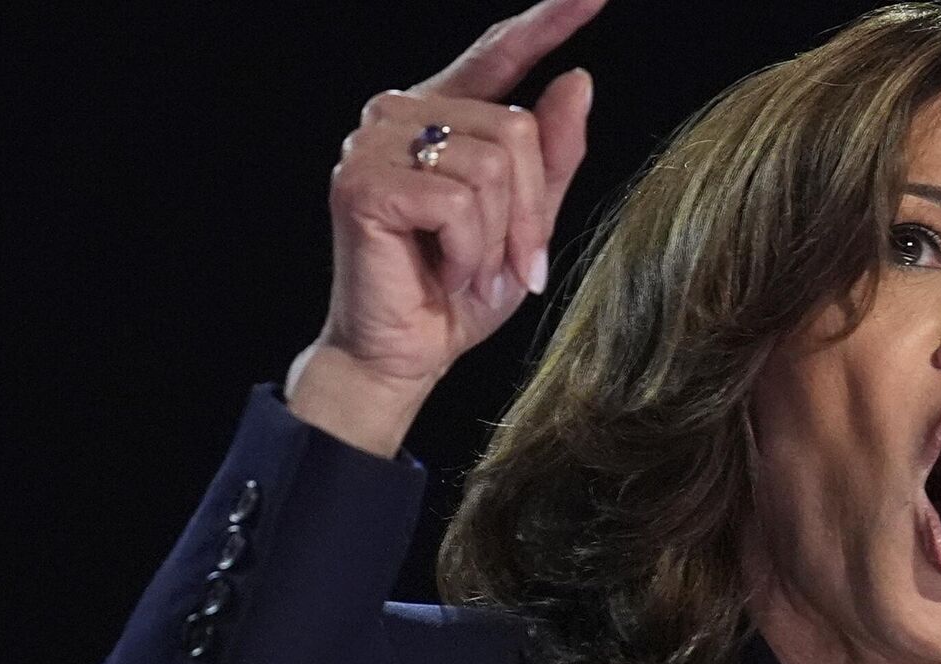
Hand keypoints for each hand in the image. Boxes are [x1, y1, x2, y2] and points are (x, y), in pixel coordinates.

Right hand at [288, 0, 605, 455]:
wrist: (402, 354)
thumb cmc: (458, 292)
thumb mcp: (526, 222)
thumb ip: (552, 155)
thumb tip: (578, 81)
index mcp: (441, 115)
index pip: (499, 53)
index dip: (547, 21)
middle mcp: (400, 113)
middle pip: (517, 128)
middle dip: (530, 210)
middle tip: (509, 263)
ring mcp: (373, 142)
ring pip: (493, 164)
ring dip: (498, 236)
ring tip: (467, 269)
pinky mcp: (363, 182)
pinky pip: (459, 201)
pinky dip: (469, 251)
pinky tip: (443, 272)